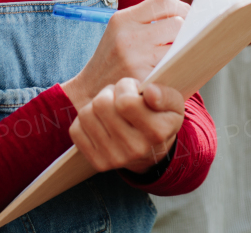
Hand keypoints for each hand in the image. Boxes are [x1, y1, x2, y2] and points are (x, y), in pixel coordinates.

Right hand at [60, 0, 186, 110]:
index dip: (181, 8)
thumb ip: (148, 22)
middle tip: (184, 43)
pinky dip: (177, 69)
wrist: (88, 93)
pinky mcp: (143, 79)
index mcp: (122, 19)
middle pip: (176, 24)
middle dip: (185, 33)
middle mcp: (128, 36)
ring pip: (178, 47)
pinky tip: (173, 72)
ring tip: (178, 58)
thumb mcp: (120, 33)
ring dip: (183, 53)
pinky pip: (173, 68)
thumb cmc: (112, 62)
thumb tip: (190, 17)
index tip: (188, 18)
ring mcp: (135, 58)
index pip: (163, 2)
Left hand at [69, 78, 185, 173]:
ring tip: (110, 110)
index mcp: (157, 131)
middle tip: (120, 99)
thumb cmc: (159, 118)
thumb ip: (166, 94)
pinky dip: (84, 121)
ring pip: (86, 114)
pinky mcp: (97, 163)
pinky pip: (75, 130)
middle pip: (101, 104)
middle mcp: (136, 149)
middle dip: (109, 93)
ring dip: (96, 106)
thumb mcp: (174, 104)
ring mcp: (115, 159)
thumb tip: (150, 92)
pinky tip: (100, 123)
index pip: (125, 101)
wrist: (151, 151)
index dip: (126, 87)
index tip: (133, 90)